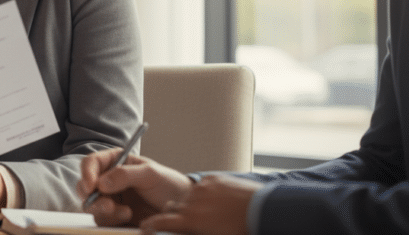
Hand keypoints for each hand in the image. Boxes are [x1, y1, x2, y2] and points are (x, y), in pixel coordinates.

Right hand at [77, 150, 191, 226]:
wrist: (181, 209)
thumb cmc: (168, 184)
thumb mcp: (151, 174)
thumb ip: (125, 175)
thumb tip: (101, 183)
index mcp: (115, 162)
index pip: (91, 163)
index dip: (87, 173)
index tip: (91, 186)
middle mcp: (108, 180)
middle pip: (85, 186)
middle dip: (92, 197)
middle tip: (108, 205)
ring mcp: (110, 199)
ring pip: (91, 205)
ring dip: (104, 211)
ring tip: (126, 212)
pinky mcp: (114, 216)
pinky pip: (102, 219)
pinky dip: (112, 220)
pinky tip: (128, 217)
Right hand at [139, 174, 259, 234]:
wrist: (261, 209)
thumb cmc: (239, 228)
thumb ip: (191, 232)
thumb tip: (180, 231)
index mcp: (190, 220)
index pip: (160, 222)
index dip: (151, 225)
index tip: (147, 227)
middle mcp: (191, 202)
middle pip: (172, 208)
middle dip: (176, 215)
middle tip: (187, 221)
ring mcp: (202, 189)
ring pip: (187, 197)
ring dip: (192, 204)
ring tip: (208, 211)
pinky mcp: (213, 179)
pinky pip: (202, 187)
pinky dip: (206, 194)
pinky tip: (218, 201)